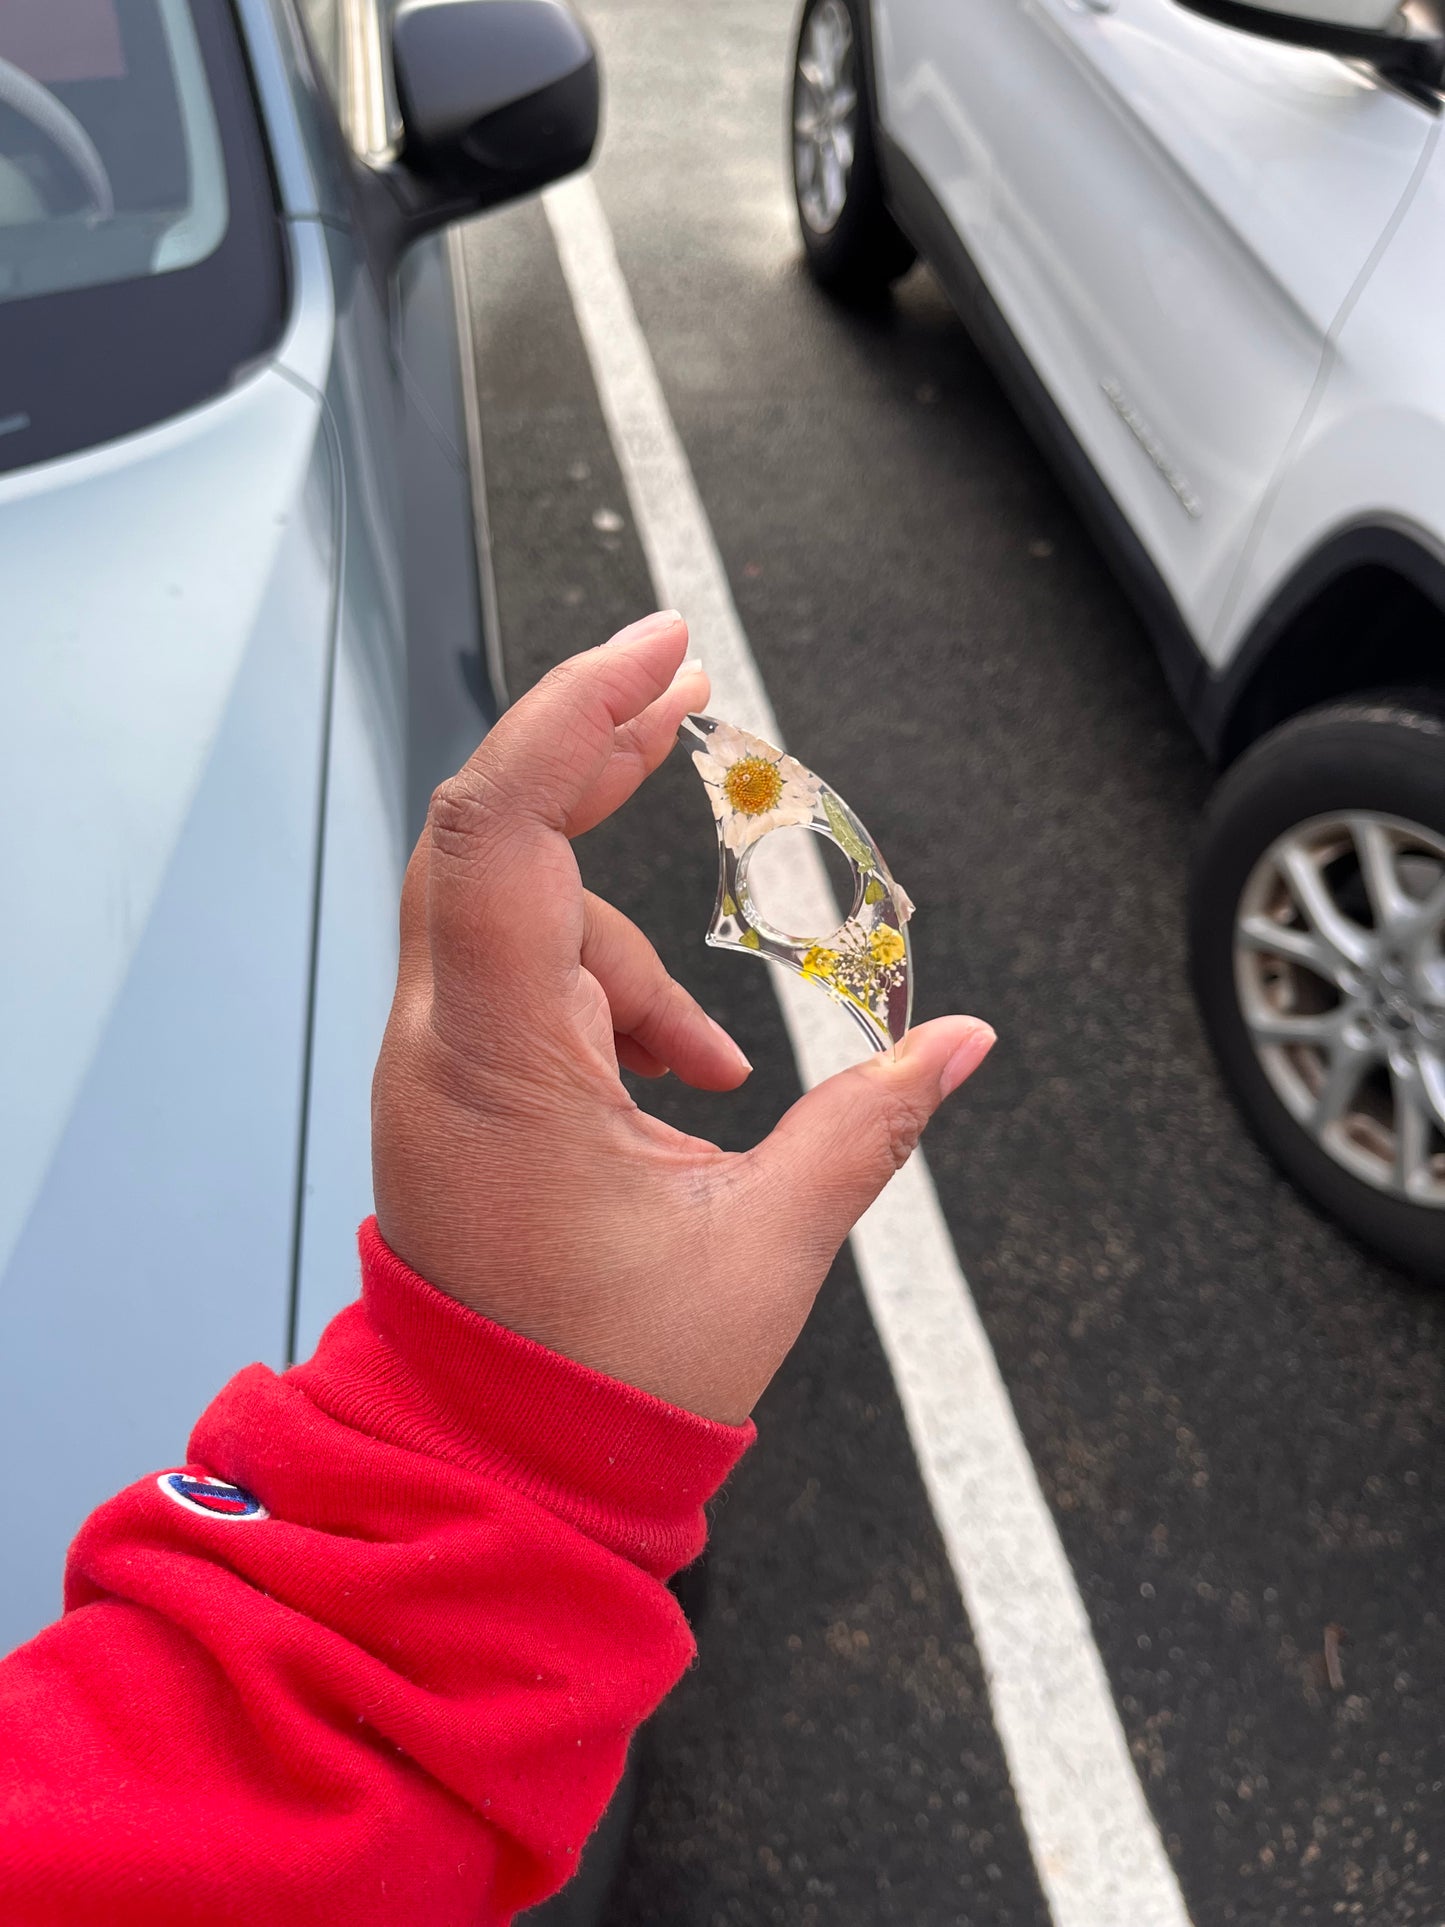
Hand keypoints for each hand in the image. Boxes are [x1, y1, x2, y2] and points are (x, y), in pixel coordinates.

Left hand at [371, 612, 993, 1422]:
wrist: (498, 1466)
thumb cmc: (603, 1383)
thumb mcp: (761, 1250)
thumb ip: (866, 1127)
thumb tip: (958, 1041)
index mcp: (496, 1065)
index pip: (498, 830)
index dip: (573, 716)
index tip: (661, 652)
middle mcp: (444, 1042)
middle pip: (495, 829)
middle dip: (593, 749)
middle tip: (684, 694)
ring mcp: (442, 1059)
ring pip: (526, 912)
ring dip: (633, 952)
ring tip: (705, 1077)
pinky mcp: (461, 1080)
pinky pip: (530, 978)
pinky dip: (613, 996)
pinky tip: (676, 1079)